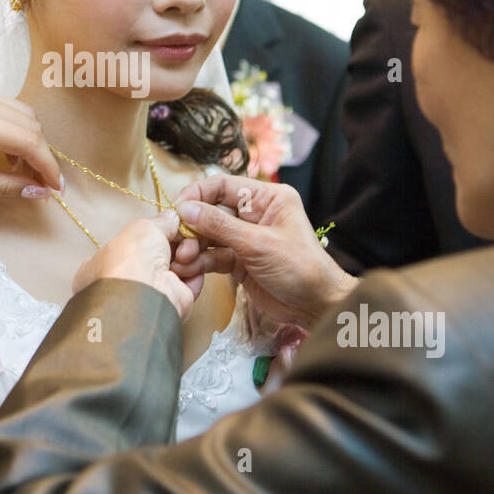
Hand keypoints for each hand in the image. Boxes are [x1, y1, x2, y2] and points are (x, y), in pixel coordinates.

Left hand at [0, 86, 64, 197]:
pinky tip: (8, 153)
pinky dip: (19, 130)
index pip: (28, 141)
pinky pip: (10, 108)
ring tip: (23, 171)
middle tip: (42, 185)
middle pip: (32, 125)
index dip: (48, 167)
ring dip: (32, 142)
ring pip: (25, 113)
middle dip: (43, 156)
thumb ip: (2, 186)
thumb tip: (39, 192)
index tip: (56, 190)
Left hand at [72, 211, 198, 322]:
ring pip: (178, 264)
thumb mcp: (143, 227)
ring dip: (186, 255)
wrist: (145, 294)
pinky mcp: (173, 301)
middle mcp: (128, 278)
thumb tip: (173, 217)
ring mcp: (151, 291)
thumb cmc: (131, 260)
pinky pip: (191, 281)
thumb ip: (160, 221)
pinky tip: (189, 268)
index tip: (170, 224)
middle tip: (183, 237)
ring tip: (184, 255)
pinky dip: (194, 272)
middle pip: (160, 252)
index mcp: (107, 262)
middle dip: (176, 243)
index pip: (133, 243)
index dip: (152, 233)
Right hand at [171, 176, 356, 329]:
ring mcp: (245, 238)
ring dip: (194, 246)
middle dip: (193, 225)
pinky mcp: (239, 261)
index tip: (177, 208)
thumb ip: (219, 226)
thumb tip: (185, 209)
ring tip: (182, 259)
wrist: (316, 307)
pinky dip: (200, 262)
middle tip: (177, 240)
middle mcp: (254, 214)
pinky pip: (213, 255)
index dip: (198, 194)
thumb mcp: (258, 243)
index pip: (223, 185)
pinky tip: (189, 269)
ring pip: (209, 235)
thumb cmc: (299, 268)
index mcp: (267, 198)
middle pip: (212, 210)